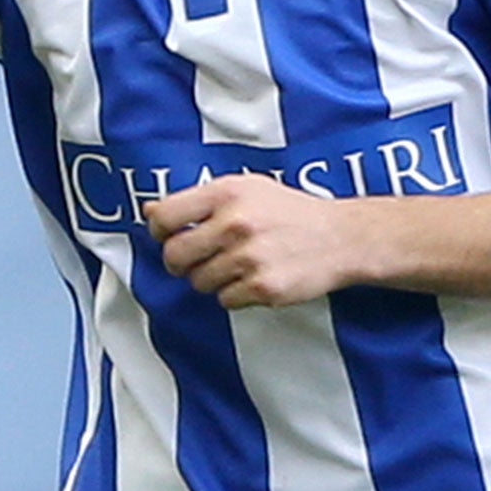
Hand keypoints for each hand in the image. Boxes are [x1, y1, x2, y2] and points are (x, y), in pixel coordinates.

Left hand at [146, 174, 362, 309]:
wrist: (340, 237)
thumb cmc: (290, 212)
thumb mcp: (247, 189)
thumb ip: (199, 199)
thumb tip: (149, 210)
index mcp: (226, 193)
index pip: (165, 217)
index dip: (161, 232)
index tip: (170, 237)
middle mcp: (235, 223)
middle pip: (175, 257)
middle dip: (181, 264)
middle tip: (199, 260)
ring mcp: (249, 257)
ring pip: (199, 282)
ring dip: (213, 279)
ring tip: (239, 265)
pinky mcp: (263, 287)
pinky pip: (225, 300)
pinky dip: (235, 295)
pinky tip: (255, 278)